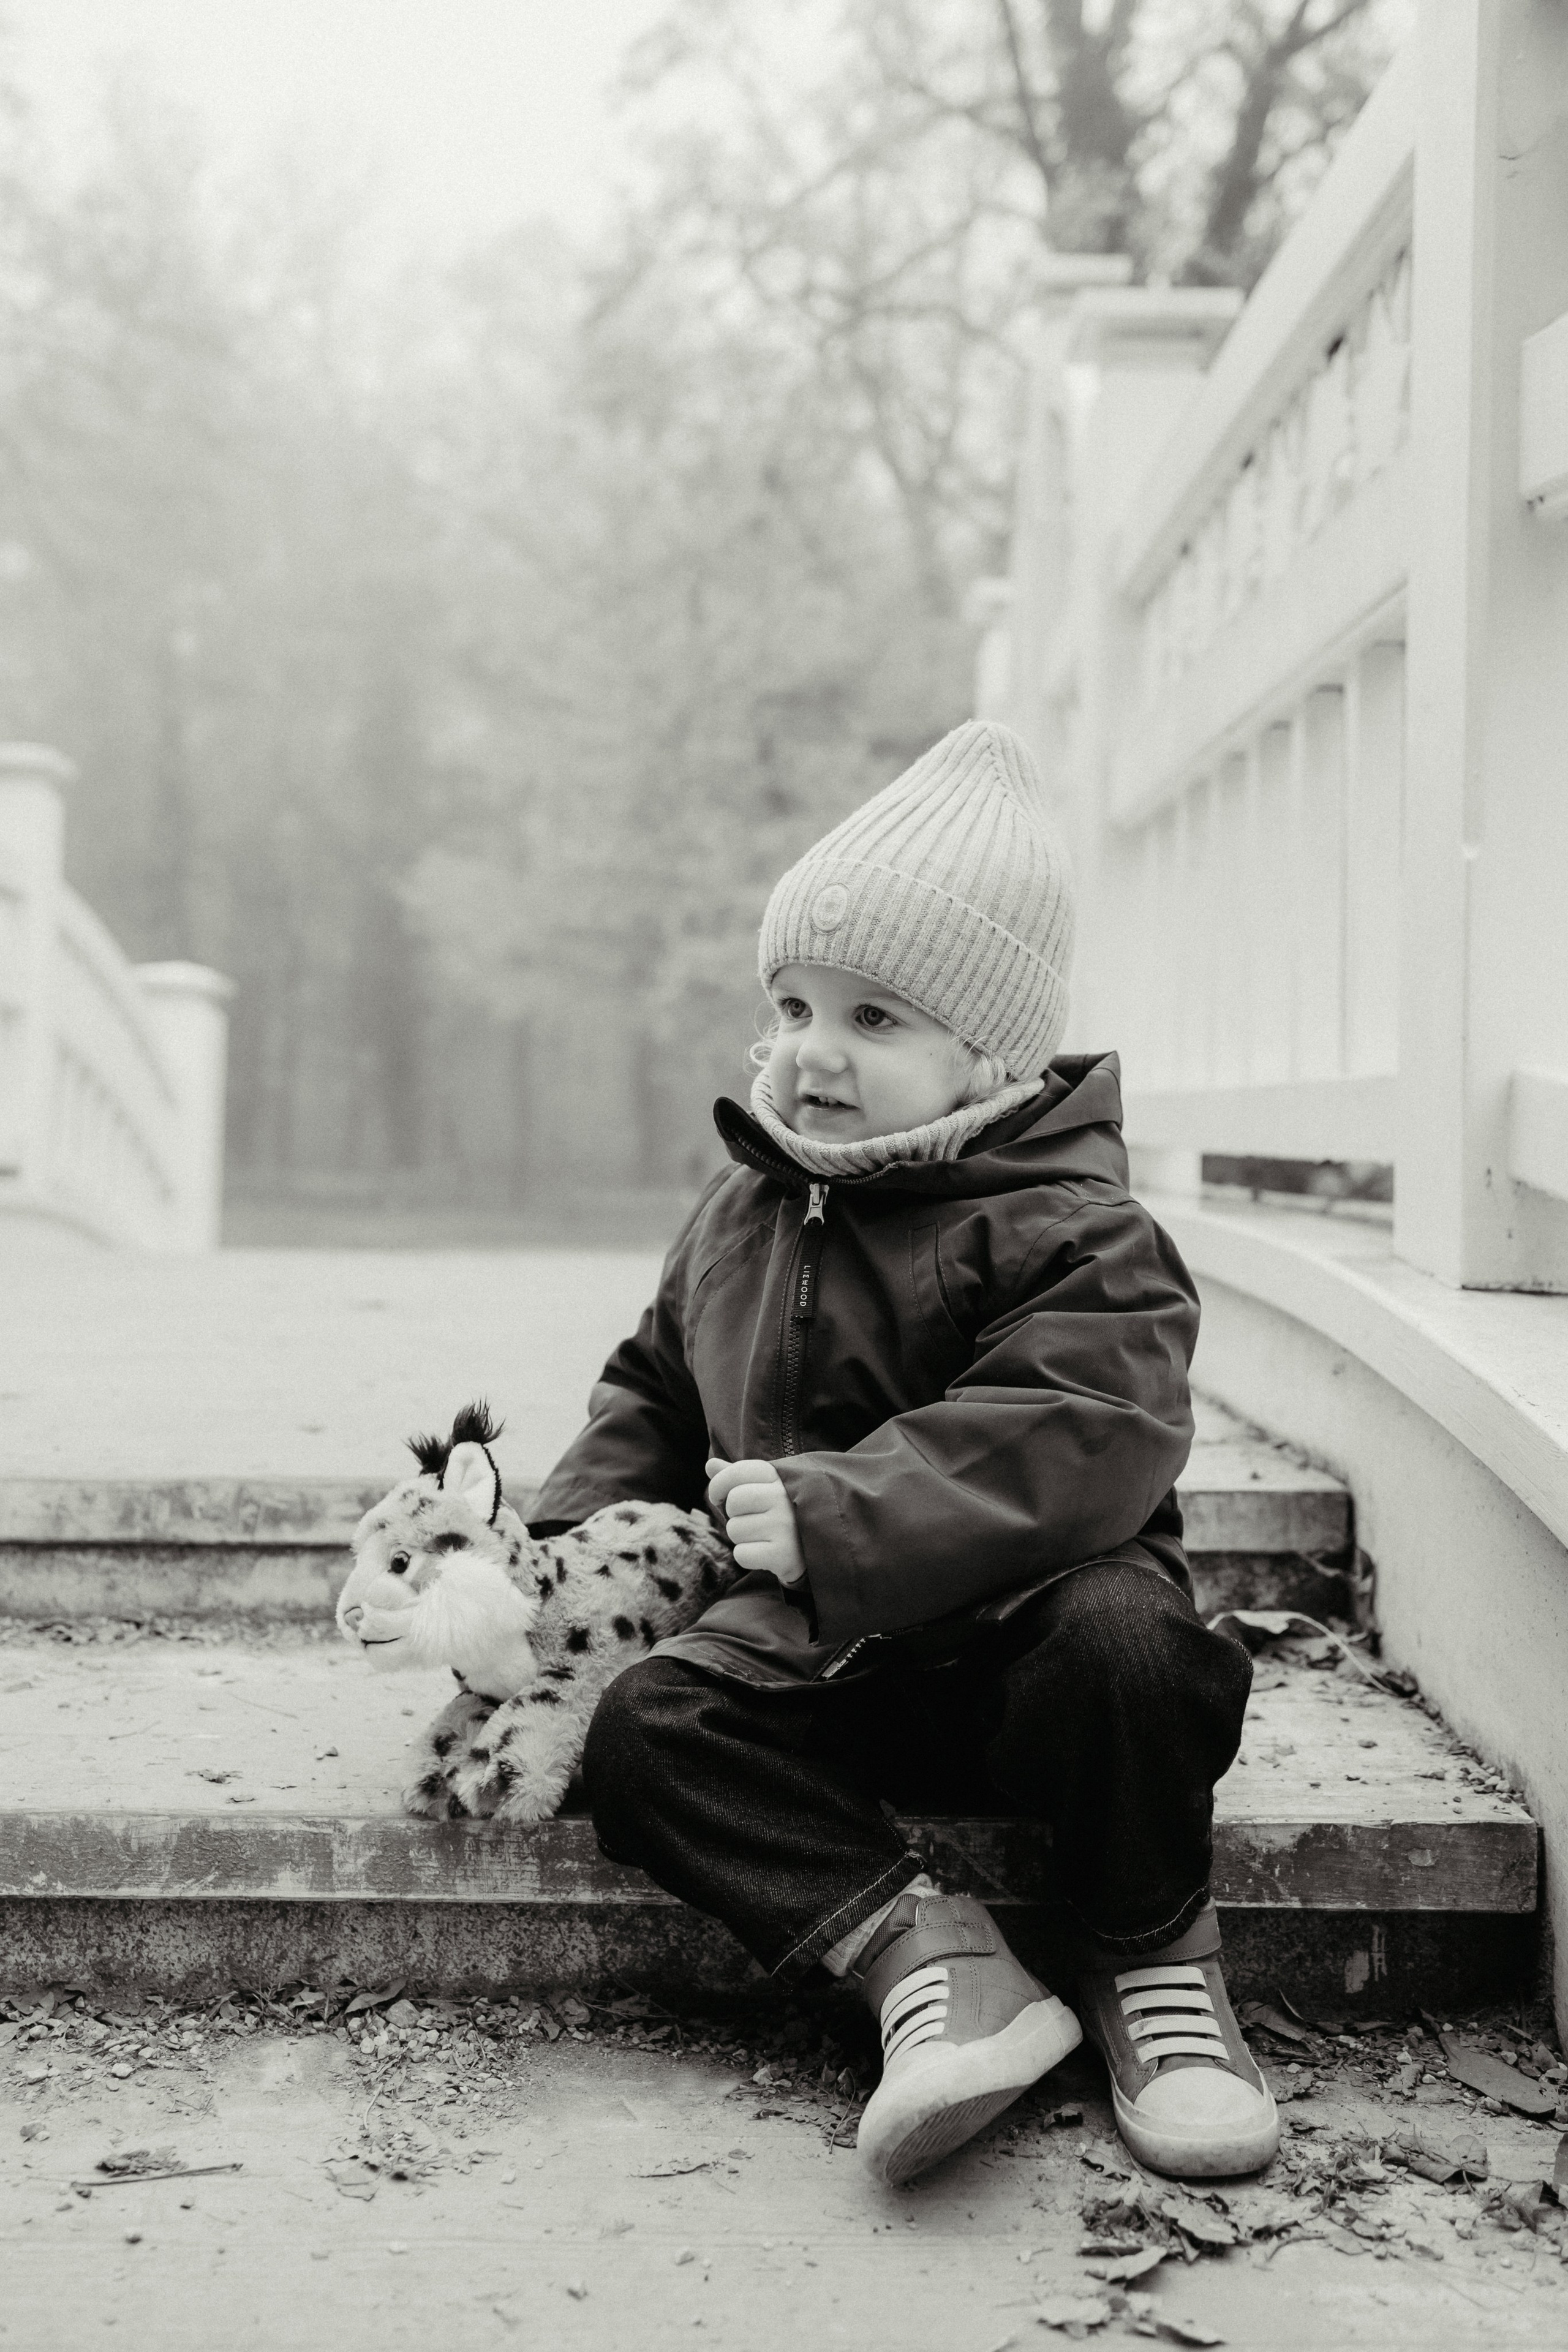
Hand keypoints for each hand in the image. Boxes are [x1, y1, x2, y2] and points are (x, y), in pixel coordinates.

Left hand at [705, 1457, 806, 1586]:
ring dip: (741, 1538)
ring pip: (735, 1530)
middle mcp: (783, 1498)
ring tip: (762, 1537)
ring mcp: (784, 1525)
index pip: (736, 1472)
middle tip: (749, 1520)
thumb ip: (736, 1476)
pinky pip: (742, 1554)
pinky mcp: (783, 1553)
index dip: (718, 1485)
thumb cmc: (779, 1513)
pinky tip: (764, 1552)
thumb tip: (710, 1465)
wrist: (815, 1547)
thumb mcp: (763, 1488)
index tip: (719, 1497)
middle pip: (733, 1501)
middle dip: (733, 1515)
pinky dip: (747, 1556)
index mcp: (777, 1477)